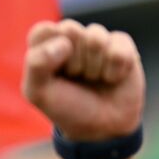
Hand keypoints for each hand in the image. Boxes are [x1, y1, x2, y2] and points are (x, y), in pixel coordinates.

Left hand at [22, 19, 143, 141]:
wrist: (101, 128)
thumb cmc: (66, 107)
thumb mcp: (37, 92)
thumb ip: (36, 63)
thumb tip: (64, 43)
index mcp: (46, 45)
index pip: (43, 30)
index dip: (48, 53)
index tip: (53, 74)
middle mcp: (71, 38)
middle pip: (70, 29)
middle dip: (72, 61)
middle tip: (75, 78)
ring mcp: (98, 40)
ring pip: (95, 37)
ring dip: (93, 67)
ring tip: (93, 79)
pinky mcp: (122, 45)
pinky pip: (119, 46)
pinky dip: (115, 69)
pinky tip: (112, 78)